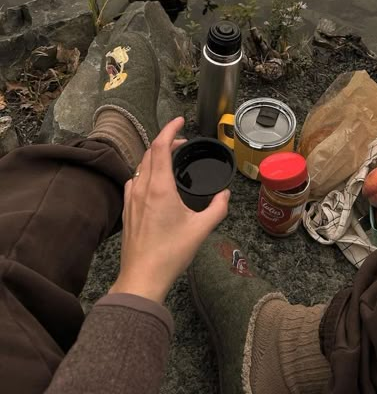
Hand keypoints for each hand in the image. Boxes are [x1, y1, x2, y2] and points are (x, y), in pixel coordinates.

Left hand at [109, 117, 229, 303]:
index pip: (160, 146)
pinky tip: (152, 180)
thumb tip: (225, 194)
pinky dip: (145, 171)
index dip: (170, 129)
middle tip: (182, 142)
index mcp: (160, 187)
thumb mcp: (201, 229)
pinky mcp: (127, 210)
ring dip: (154, 155)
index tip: (180, 121)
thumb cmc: (171, 253)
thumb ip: (218, 208)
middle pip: (149, 152)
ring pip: (140, 165)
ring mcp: (132, 198)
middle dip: (165, 141)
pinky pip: (134, 180)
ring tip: (170, 158)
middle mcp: (143, 188)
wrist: (142, 277)